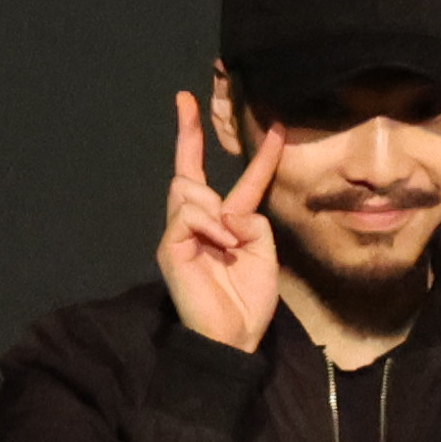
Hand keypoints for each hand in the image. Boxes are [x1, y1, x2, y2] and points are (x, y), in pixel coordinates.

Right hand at [158, 91, 282, 351]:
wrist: (233, 337)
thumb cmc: (248, 300)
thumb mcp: (265, 254)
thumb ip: (254, 223)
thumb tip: (230, 209)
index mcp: (229, 223)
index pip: (240, 179)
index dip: (256, 152)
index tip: (269, 120)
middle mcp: (201, 222)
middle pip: (189, 171)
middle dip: (188, 134)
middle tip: (186, 104)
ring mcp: (181, 233)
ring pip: (189, 190)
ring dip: (214, 209)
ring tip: (229, 242)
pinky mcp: (171, 246)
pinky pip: (187, 215)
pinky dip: (207, 224)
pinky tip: (219, 243)